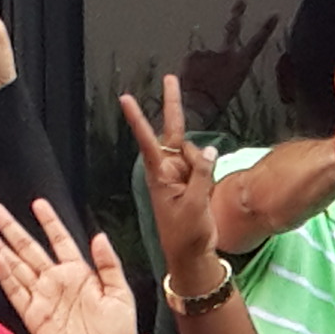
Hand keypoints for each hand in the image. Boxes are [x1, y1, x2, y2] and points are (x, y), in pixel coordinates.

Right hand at [0, 198, 143, 333]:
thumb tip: (99, 236)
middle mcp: (57, 282)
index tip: (38, 203)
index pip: (60, 240)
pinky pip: (15, 292)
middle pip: (30, 249)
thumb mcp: (121, 295)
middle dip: (12, 229)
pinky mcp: (33, 316)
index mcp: (80, 274)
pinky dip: (5, 275)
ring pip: (17, 267)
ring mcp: (43, 298)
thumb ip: (109, 264)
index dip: (49, 222)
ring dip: (1, 248)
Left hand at [122, 75, 223, 290]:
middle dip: (173, 105)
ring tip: (200, 196)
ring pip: (196, 153)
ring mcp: (182, 174)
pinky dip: (208, 172)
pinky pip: (205, 165)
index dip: (138, 119)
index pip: (148, 140)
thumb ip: (203, 174)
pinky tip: (206, 194)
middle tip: (170, 78)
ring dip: (202, 166)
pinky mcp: (195, 181)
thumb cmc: (185, 235)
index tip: (125, 98)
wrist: (193, 255)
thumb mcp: (195, 205)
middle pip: (173, 131)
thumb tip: (209, 149)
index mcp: (160, 175)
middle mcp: (168, 169)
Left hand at [175, 0, 278, 119]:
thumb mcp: (230, 87)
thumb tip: (216, 61)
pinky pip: (192, 60)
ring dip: (202, 66)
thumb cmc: (216, 103)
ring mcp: (209, 52)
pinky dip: (190, 68)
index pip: (257, 43)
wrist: (197, 105)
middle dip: (238, 12)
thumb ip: (226, 69)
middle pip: (233, 28)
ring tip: (200, 83)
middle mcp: (226, 54)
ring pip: (205, 56)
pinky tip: (191, 79)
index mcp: (241, 65)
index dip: (266, 28)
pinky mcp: (193, 53)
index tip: (275, 14)